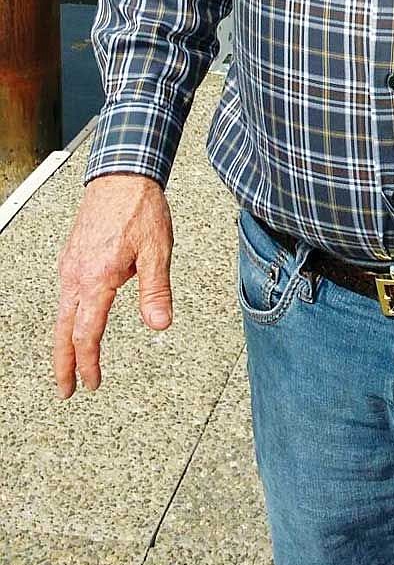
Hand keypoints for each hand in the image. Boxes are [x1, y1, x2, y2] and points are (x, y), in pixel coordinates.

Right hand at [53, 173, 172, 397]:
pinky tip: (76, 322)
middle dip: (63, 364)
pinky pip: (65, 295)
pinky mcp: (72, 256)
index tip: (92, 382)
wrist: (122, 174)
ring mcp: (70, 265)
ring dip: (64, 342)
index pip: (87, 333)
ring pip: (62, 314)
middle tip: (65, 391)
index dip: (88, 362)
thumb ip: (156, 290)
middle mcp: (77, 274)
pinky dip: (67, 318)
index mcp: (98, 278)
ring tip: (68, 364)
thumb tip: (159, 323)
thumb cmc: (140, 207)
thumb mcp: (157, 250)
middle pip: (64, 331)